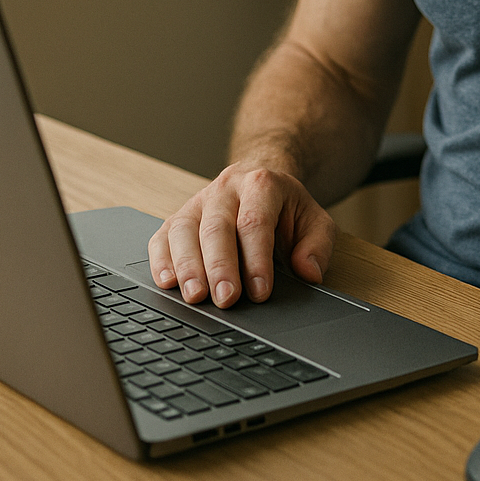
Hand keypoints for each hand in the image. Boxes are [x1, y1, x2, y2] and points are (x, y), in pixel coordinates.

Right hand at [147, 163, 336, 308]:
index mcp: (261, 184)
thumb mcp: (315, 220)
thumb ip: (318, 246)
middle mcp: (225, 189)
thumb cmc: (287, 207)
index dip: (256, 258)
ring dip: (187, 265)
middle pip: (216, 226)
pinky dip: (161, 260)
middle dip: (220, 266)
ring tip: (194, 295)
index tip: (260, 290)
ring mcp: (198, 202)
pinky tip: (168, 282)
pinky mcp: (178, 217)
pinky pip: (162, 236)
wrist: (263, 181)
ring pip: (183, 229)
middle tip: (225, 299)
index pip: (254, 221)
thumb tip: (309, 272)